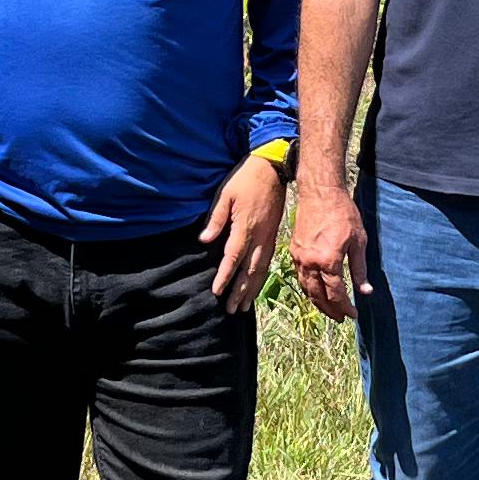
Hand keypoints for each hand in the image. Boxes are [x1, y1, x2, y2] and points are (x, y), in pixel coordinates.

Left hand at [199, 152, 290, 314]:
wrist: (273, 169)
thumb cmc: (246, 179)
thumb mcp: (225, 194)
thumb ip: (215, 219)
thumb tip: (204, 240)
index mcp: (245, 227)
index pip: (233, 258)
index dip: (224, 277)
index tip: (216, 292)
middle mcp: (259, 237)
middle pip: (249, 271)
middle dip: (239, 292)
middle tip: (231, 310)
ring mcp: (269, 238)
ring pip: (260, 270)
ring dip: (252, 289)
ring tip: (243, 306)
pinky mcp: (273, 235)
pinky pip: (267, 262)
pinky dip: (261, 278)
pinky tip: (255, 285)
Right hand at [289, 174, 371, 323]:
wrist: (320, 192)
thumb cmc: (343, 213)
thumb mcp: (358, 241)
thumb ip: (360, 269)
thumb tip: (365, 292)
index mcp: (328, 260)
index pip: (336, 294)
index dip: (345, 307)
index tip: (354, 314)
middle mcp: (310, 262)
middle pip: (318, 296)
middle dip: (331, 310)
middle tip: (341, 318)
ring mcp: (299, 257)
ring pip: (307, 289)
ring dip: (318, 303)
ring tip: (329, 311)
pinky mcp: (294, 251)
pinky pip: (301, 277)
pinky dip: (309, 289)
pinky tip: (317, 292)